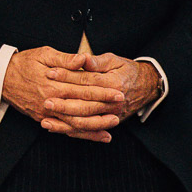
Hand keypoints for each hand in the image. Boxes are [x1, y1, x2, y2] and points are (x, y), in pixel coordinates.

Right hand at [3, 46, 125, 142]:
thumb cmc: (23, 63)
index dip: (102, 91)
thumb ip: (65, 59)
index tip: (118, 91)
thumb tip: (83, 59)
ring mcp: (47, 113)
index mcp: (54, 84)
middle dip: (103, 108)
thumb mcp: (43, 54)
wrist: (1, 78)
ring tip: (113, 124)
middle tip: (120, 106)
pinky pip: (65, 130)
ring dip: (96, 125)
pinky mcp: (43, 120)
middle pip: (82, 108)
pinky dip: (82, 134)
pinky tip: (97, 135)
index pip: (84, 89)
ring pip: (75, 124)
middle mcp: (51, 101)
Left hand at [43, 53, 160, 131]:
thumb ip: (97, 62)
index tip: (50, 73)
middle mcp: (112, 103)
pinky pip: (88, 130)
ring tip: (46, 122)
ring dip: (64, 123)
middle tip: (46, 101)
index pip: (86, 81)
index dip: (67, 76)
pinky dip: (71, 132)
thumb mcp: (114, 60)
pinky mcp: (107, 122)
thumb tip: (82, 59)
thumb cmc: (126, 70)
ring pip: (85, 122)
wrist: (146, 86)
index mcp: (114, 83)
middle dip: (63, 105)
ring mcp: (111, 115)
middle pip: (85, 106)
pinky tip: (55, 129)